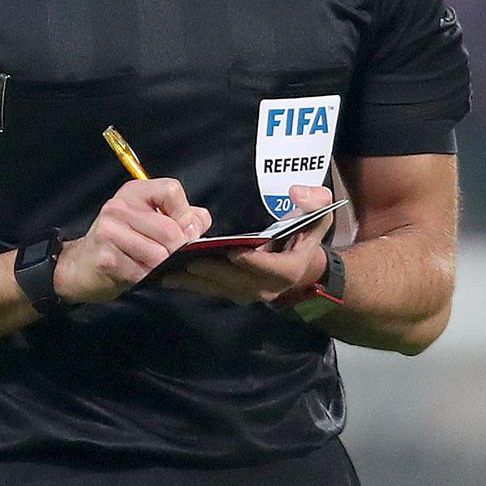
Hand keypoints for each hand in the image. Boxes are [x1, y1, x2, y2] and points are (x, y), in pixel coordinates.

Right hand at [53, 178, 212, 303]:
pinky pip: (143, 272)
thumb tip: (201, 221)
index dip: (185, 215)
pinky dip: (147, 278)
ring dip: (162, 267)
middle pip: (170, 229)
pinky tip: (137, 274)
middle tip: (172, 258)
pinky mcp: (106, 258)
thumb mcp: (148, 222)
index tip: (182, 232)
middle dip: (179, 250)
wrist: (79, 266)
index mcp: (134, 192)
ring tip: (152, 267)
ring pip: (160, 254)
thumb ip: (180, 218)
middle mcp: (119, 207)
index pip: (171, 190)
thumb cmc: (119, 244)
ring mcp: (109, 231)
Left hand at [160, 185, 334, 304]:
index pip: (268, 267)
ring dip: (193, 280)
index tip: (231, 250)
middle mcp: (267, 288)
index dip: (251, 260)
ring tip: (167, 267)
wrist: (303, 267)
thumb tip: (295, 192)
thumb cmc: (306, 236)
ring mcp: (248, 294)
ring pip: (219, 288)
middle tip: (187, 257)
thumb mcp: (319, 215)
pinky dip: (189, 283)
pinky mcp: (233, 293)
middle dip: (211, 270)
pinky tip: (166, 274)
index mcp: (288, 269)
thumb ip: (314, 202)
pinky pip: (210, 290)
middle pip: (236, 280)